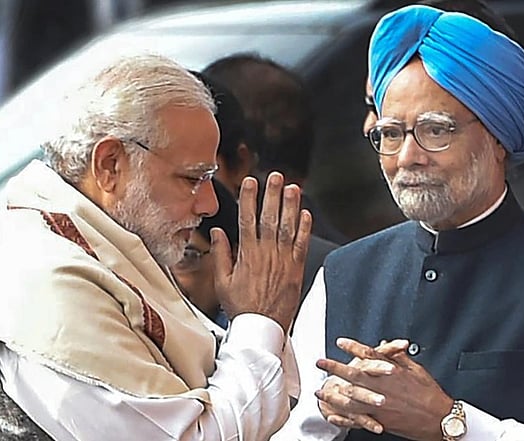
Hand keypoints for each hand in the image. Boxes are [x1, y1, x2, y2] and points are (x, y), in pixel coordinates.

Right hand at [212, 172, 311, 332]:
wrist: (262, 329)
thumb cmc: (241, 307)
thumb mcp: (222, 282)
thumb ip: (221, 254)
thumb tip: (217, 231)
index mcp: (246, 255)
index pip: (247, 220)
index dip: (249, 199)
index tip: (250, 182)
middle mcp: (266, 254)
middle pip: (269, 218)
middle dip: (272, 195)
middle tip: (275, 177)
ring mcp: (283, 261)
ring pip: (287, 228)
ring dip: (290, 206)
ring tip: (293, 188)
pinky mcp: (296, 270)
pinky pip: (302, 245)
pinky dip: (304, 228)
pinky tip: (306, 213)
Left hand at [315, 338, 453, 439]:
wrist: (439, 418)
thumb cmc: (430, 393)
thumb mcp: (416, 370)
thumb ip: (398, 357)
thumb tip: (386, 345)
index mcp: (392, 372)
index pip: (368, 355)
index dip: (352, 347)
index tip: (340, 342)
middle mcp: (383, 387)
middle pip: (354, 375)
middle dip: (334, 367)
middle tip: (320, 362)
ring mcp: (380, 404)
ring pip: (351, 398)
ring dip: (333, 394)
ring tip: (319, 392)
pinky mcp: (380, 420)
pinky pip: (357, 419)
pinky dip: (343, 418)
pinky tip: (332, 416)